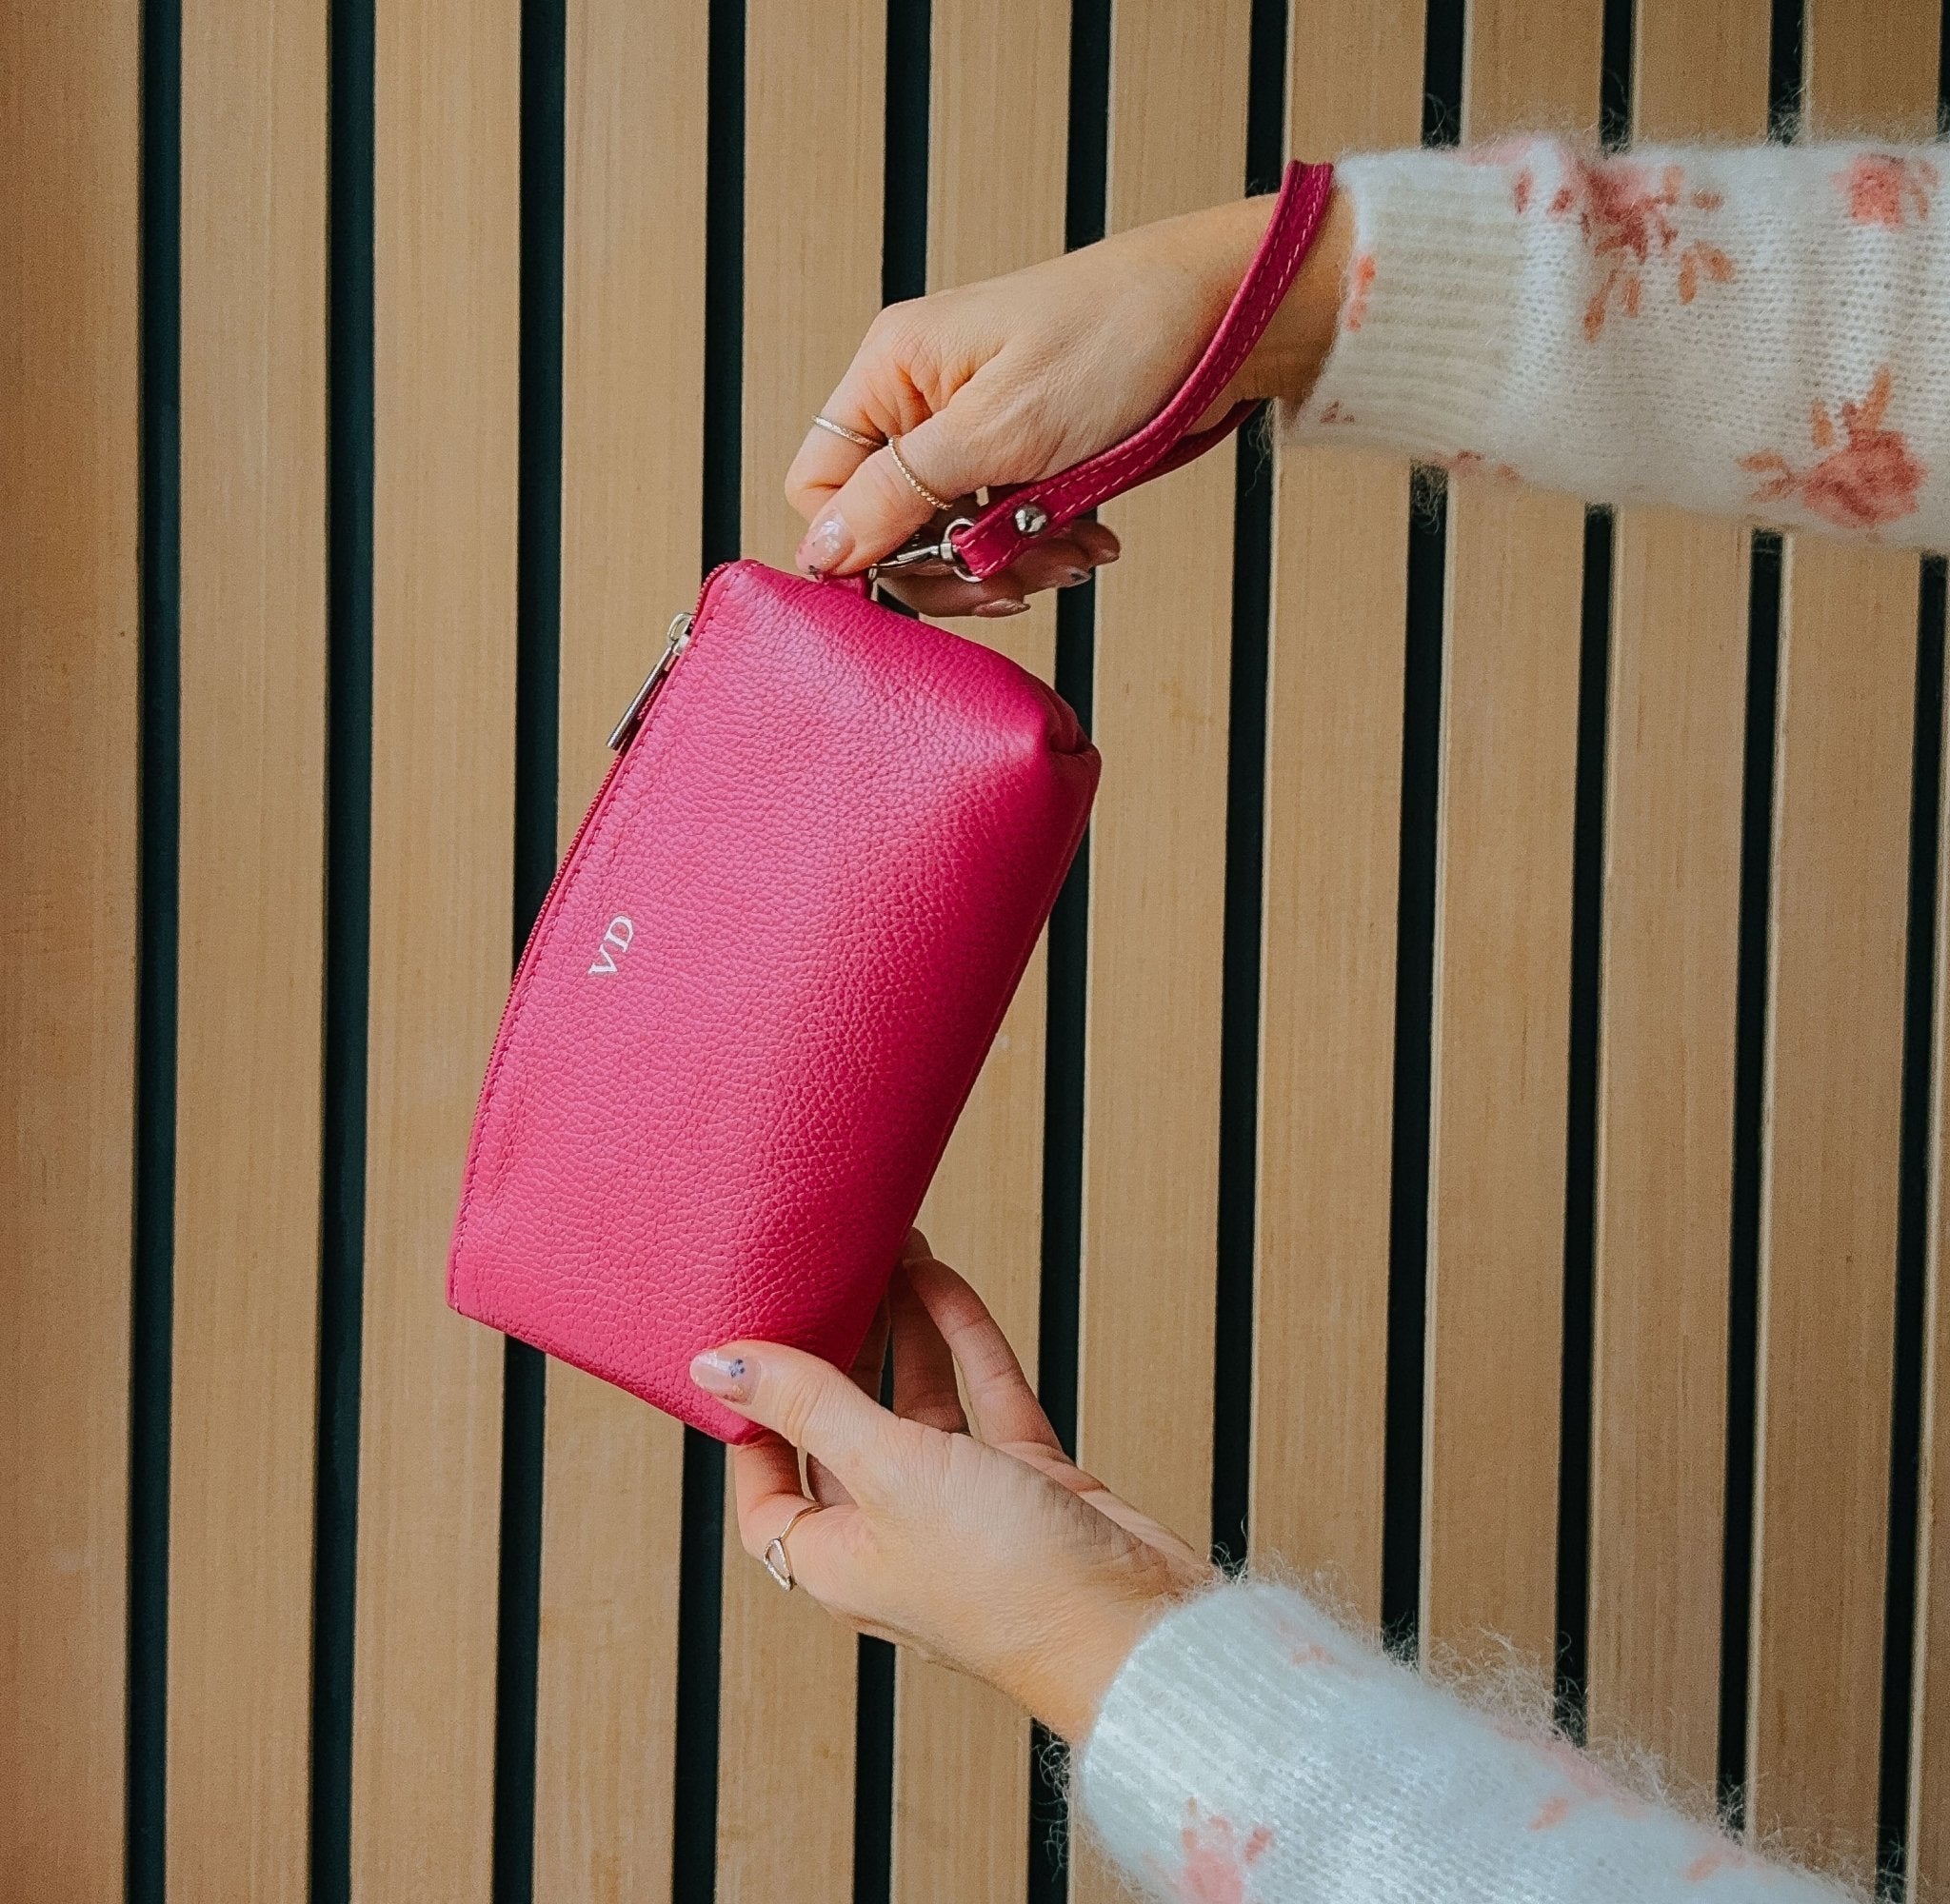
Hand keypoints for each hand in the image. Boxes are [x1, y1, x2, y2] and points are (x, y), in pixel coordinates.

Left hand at [690, 1232, 1214, 1741]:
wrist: (1137, 1629)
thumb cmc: (1005, 1581)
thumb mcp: (887, 1472)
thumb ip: (808, 1405)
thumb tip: (715, 1362)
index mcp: (839, 1561)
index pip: (765, 1491)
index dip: (752, 1422)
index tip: (750, 1349)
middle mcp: (893, 1539)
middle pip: (844, 1434)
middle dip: (837, 1355)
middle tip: (828, 1281)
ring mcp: (964, 1513)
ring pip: (919, 1408)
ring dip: (903, 1334)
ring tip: (888, 1257)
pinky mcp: (1027, 1488)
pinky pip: (984, 1402)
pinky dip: (964, 1344)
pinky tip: (942, 1285)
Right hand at [782, 182, 1350, 617]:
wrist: (1224, 314)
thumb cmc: (1114, 340)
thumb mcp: (998, 430)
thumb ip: (899, 494)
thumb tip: (819, 552)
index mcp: (891, 373)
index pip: (822, 488)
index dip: (860, 546)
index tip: (922, 575)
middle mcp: (921, 399)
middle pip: (890, 526)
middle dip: (954, 564)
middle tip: (1013, 578)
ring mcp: (973, 429)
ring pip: (953, 538)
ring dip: (1011, 563)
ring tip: (1073, 553)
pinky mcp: (1023, 454)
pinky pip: (1006, 528)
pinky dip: (1046, 546)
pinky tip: (1091, 538)